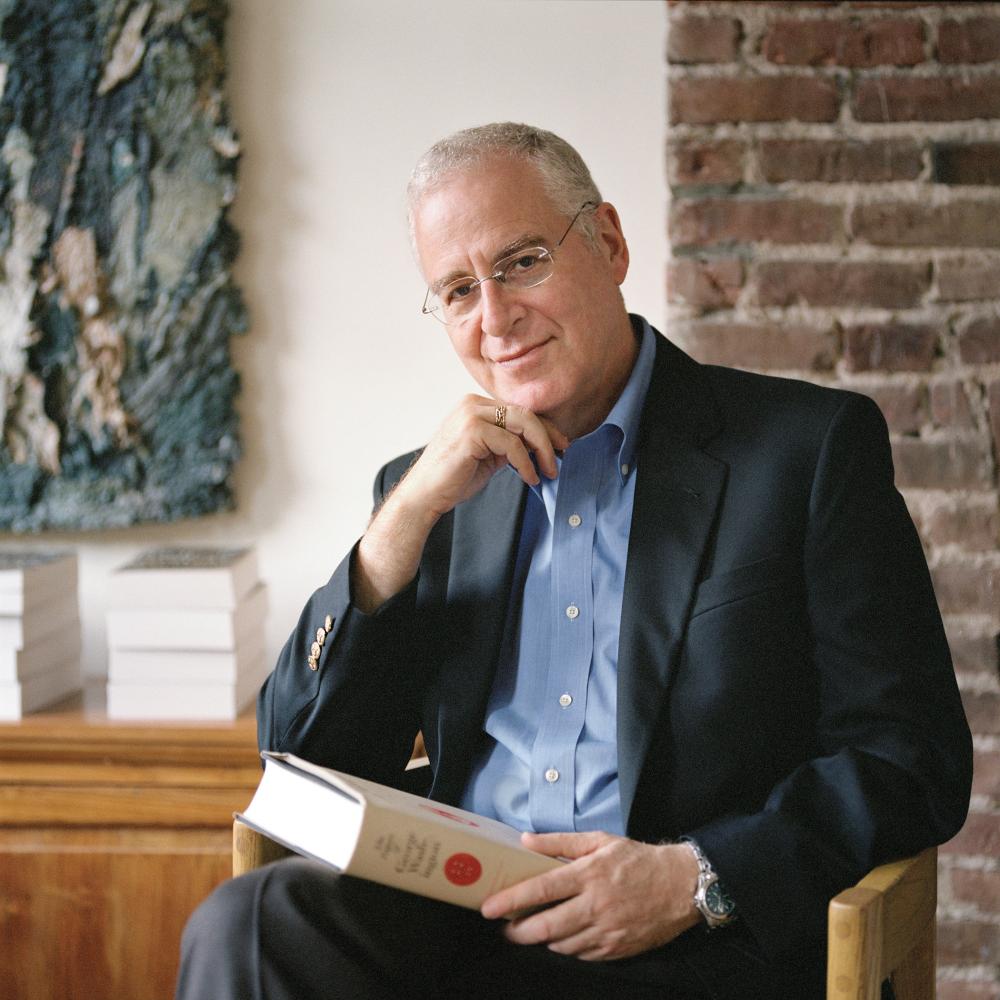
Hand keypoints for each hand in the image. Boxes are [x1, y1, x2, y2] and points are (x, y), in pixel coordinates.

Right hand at [399, 395, 567, 518]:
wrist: (425, 495)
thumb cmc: (454, 478)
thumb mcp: (489, 455)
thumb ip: (511, 444)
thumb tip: (543, 445)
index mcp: (475, 406)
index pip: (519, 411)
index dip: (544, 428)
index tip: (561, 446)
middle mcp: (472, 404)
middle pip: (525, 413)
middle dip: (549, 436)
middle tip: (562, 457)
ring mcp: (470, 414)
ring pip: (523, 424)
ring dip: (542, 450)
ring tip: (548, 472)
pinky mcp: (471, 430)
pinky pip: (512, 444)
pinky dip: (526, 463)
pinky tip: (530, 478)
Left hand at [480, 831, 701, 961]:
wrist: (680, 885)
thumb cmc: (637, 859)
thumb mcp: (600, 840)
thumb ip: (560, 841)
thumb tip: (525, 840)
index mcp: (589, 874)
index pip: (541, 889)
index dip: (511, 900)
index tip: (489, 908)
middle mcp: (596, 905)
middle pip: (546, 926)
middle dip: (518, 932)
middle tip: (505, 929)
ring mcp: (607, 931)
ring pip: (561, 945)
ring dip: (543, 939)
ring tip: (533, 930)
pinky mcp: (617, 949)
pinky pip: (581, 955)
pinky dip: (567, 947)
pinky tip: (564, 936)